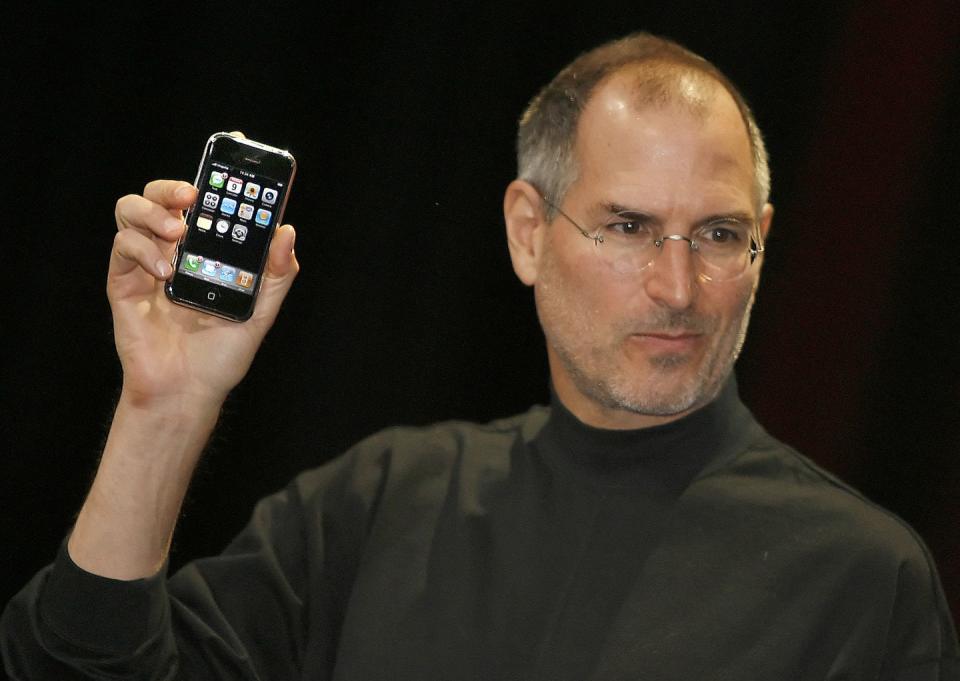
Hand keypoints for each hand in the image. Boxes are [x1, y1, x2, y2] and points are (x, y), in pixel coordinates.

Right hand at [109, 179, 298, 406]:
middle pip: (161, 196)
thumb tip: (286, 232)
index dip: (214, 174)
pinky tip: (165, 272)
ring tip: (177, 233)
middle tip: (193, 196)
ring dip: (153, 212)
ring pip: (132, 209)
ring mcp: (146, 264)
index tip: (229, 152)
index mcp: (207, 251)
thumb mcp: (261, 313)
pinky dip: (142, 250)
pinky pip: (123, 246)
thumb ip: (277, 275)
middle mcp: (175, 251)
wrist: (186, 391)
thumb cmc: (222, 355)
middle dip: (173, 186)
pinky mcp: (124, 283)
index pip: (205, 202)